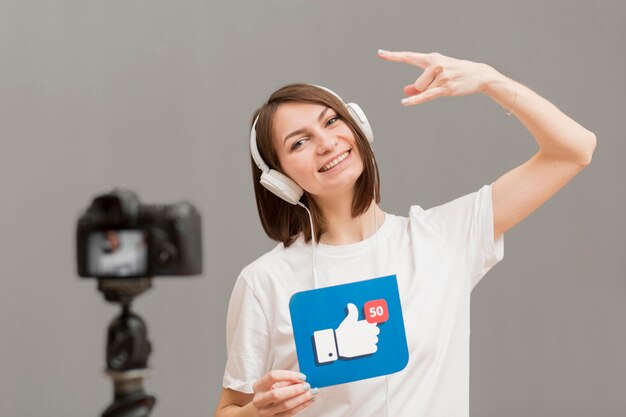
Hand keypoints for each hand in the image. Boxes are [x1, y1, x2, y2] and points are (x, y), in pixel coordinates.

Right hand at [251, 370, 317, 415]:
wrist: (259, 409)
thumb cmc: (268, 393)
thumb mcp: (273, 384)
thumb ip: (286, 381)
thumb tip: (302, 379)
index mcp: (259, 386)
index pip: (272, 376)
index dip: (289, 375)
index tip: (302, 376)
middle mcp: (259, 400)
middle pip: (277, 394)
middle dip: (295, 389)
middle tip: (307, 386)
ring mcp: (265, 411)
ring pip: (285, 405)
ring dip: (301, 398)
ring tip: (312, 393)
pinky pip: (290, 413)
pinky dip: (302, 406)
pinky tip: (309, 400)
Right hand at [335, 303, 379, 358]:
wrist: (340, 344)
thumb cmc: (344, 331)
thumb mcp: (348, 320)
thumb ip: (352, 311)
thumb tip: (350, 304)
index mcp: (366, 324)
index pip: (374, 322)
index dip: (370, 324)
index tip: (366, 326)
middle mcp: (370, 332)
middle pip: (377, 331)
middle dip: (372, 332)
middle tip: (364, 334)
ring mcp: (370, 341)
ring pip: (375, 339)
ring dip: (371, 340)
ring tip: (364, 340)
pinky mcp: (369, 349)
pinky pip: (374, 348)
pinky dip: (371, 348)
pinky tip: (365, 346)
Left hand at [377, 50, 496, 105]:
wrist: (479, 74)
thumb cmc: (455, 73)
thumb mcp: (437, 74)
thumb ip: (419, 83)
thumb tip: (405, 92)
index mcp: (431, 58)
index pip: (408, 57)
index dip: (393, 56)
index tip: (380, 53)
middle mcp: (436, 64)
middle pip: (417, 84)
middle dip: (423, 89)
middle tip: (440, 83)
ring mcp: (441, 76)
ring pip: (424, 90)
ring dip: (431, 92)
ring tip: (447, 85)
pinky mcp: (446, 88)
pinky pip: (427, 96)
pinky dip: (415, 100)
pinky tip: (405, 103)